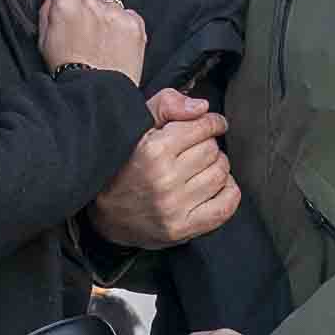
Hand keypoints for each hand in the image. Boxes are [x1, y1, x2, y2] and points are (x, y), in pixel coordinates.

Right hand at [38, 0, 145, 84]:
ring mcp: (115, 14)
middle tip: (88, 33)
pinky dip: (125, 26)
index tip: (74, 8)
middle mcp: (91, 5)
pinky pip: (130, 15)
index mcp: (65, 7)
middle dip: (90, 9)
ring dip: (108, 18)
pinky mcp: (134, 24)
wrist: (96, 94)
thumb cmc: (67, 71)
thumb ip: (48, 10)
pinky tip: (117, 45)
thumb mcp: (44, 41)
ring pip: (112, 5)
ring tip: (104, 43)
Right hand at [88, 88, 240, 246]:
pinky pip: (225, 207)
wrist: (105, 213)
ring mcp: (174, 207)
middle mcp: (165, 180)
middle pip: (212, 150)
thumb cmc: (123, 164)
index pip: (202, 127)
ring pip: (220, 175)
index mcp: (153, 150)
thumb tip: (202, 107)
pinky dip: (229, 192)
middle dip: (209, 144)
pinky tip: (217, 185)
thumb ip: (167, 105)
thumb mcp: (136, 125)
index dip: (211, 121)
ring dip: (218, 166)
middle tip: (199, 146)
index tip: (212, 123)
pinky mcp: (182, 229)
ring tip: (204, 165)